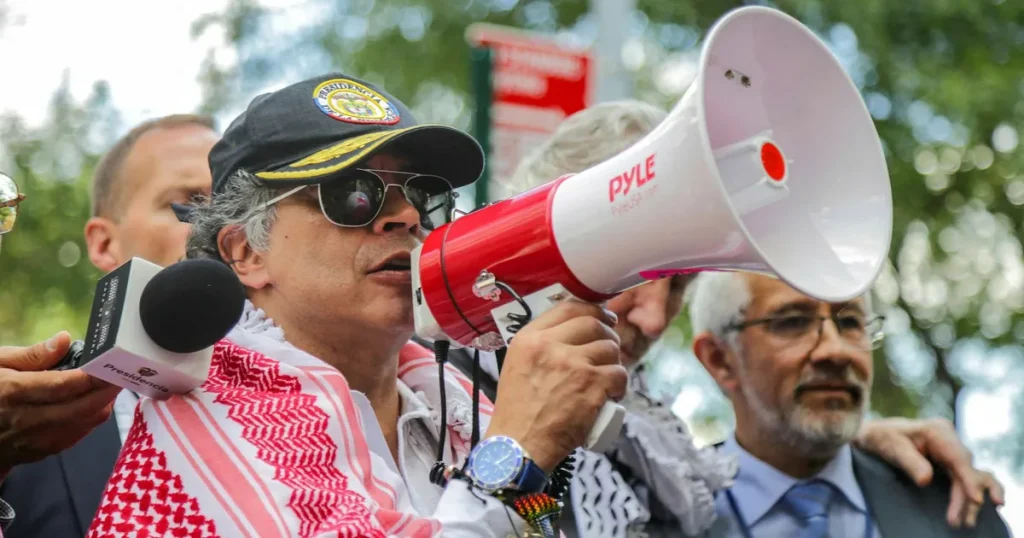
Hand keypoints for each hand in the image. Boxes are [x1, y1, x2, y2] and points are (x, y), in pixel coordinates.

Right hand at [0, 332, 119, 472]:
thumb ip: (32, 355)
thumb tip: (64, 339)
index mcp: (13, 392)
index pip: (63, 386)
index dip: (93, 376)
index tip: (114, 363)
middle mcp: (26, 420)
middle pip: (82, 408)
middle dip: (108, 391)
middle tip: (123, 374)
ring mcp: (34, 440)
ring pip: (84, 424)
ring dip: (102, 404)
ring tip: (108, 385)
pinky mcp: (40, 452)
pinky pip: (76, 436)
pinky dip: (90, 418)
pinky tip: (92, 403)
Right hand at [485, 301, 627, 471]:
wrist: (519, 445)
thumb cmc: (517, 411)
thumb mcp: (517, 365)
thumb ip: (539, 346)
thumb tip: (570, 334)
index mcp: (530, 339)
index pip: (568, 307)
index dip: (592, 310)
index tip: (603, 318)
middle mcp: (551, 346)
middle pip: (593, 324)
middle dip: (607, 334)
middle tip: (608, 349)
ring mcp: (574, 365)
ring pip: (610, 349)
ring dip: (614, 362)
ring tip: (606, 378)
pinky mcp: (593, 386)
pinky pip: (619, 374)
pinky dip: (620, 385)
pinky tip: (612, 394)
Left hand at [854, 417, 1005, 528]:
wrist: (875, 434)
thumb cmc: (882, 438)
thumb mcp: (892, 448)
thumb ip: (910, 462)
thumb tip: (926, 480)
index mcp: (939, 431)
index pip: (959, 458)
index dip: (969, 480)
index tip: (976, 499)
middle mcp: (949, 439)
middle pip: (966, 470)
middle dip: (967, 496)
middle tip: (963, 521)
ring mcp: (949, 450)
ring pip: (967, 477)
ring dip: (968, 499)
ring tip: (966, 522)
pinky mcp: (947, 461)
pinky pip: (961, 478)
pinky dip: (964, 494)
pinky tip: (967, 510)